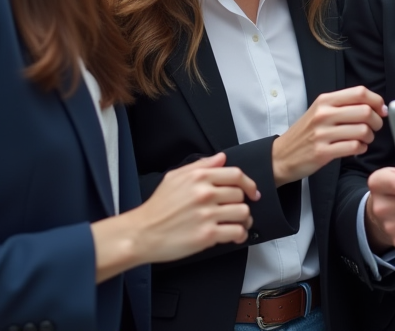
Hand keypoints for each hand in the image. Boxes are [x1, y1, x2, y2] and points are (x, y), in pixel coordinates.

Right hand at [92, 152, 259, 281]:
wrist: (142, 233)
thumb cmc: (157, 207)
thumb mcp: (174, 177)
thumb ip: (201, 165)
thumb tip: (221, 158)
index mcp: (199, 177)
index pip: (236, 175)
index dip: (248, 184)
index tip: (252, 192)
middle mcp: (205, 193)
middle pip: (240, 195)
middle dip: (241, 203)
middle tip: (236, 210)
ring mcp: (206, 215)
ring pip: (242, 213)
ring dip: (244, 219)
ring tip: (237, 223)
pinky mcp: (207, 235)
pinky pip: (236, 232)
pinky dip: (239, 234)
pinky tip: (234, 235)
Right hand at [273, 86, 386, 184]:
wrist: (280, 156)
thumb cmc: (306, 133)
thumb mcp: (320, 111)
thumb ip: (344, 105)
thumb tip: (377, 105)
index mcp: (325, 100)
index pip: (360, 92)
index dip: (376, 101)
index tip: (381, 111)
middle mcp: (323, 114)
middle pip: (365, 111)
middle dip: (377, 122)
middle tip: (374, 128)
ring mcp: (322, 133)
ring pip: (362, 131)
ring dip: (369, 137)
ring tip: (363, 140)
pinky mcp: (322, 152)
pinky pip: (354, 147)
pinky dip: (361, 149)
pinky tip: (356, 148)